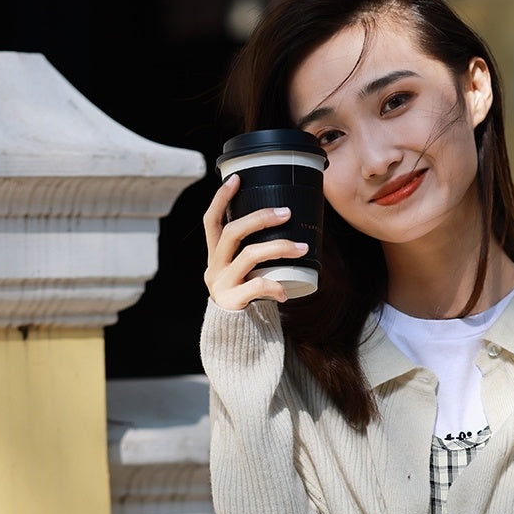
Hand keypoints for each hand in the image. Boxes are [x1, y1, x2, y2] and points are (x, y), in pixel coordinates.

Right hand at [203, 173, 309, 309]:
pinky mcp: (232, 301)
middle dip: (260, 218)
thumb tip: (284, 227)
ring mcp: (221, 283)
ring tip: (303, 248)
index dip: (221, 199)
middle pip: (233, 232)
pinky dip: (273, 286)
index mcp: (215, 255)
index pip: (211, 221)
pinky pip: (256, 286)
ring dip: (279, 248)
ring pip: (249, 256)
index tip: (237, 178)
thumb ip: (252, 254)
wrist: (234, 335)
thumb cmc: (246, 297)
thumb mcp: (244, 272)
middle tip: (287, 213)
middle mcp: (214, 266)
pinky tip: (285, 292)